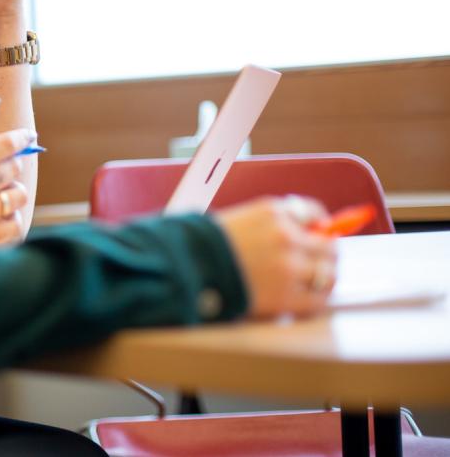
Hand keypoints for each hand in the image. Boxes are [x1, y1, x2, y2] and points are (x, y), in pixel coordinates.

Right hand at [214, 197, 337, 318]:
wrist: (185, 268)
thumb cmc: (204, 245)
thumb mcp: (238, 219)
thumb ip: (271, 224)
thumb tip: (307, 232)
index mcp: (272, 212)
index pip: (313, 212)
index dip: (321, 225)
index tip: (321, 232)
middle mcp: (285, 236)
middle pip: (328, 246)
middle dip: (327, 254)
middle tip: (321, 262)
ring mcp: (288, 267)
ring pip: (328, 273)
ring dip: (325, 278)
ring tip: (314, 284)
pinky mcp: (285, 296)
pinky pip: (318, 300)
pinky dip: (316, 301)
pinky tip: (306, 300)